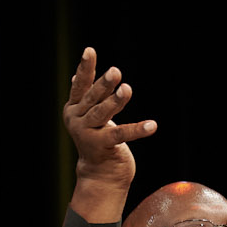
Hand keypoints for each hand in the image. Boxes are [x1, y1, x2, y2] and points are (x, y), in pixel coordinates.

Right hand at [63, 48, 155, 192]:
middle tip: (116, 71)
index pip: (81, 86)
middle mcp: (77, 120)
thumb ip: (86, 99)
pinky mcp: (102, 147)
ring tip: (127, 89)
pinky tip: (152, 125)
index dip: (86, 68)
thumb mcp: (89, 118)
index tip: (90, 50)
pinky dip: (138, 129)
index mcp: (74, 109)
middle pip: (93, 98)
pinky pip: (122, 135)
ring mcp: (87, 134)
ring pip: (103, 113)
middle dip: (105, 84)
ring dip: (116, 101)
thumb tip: (76, 77)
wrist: (99, 176)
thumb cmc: (97, 142)